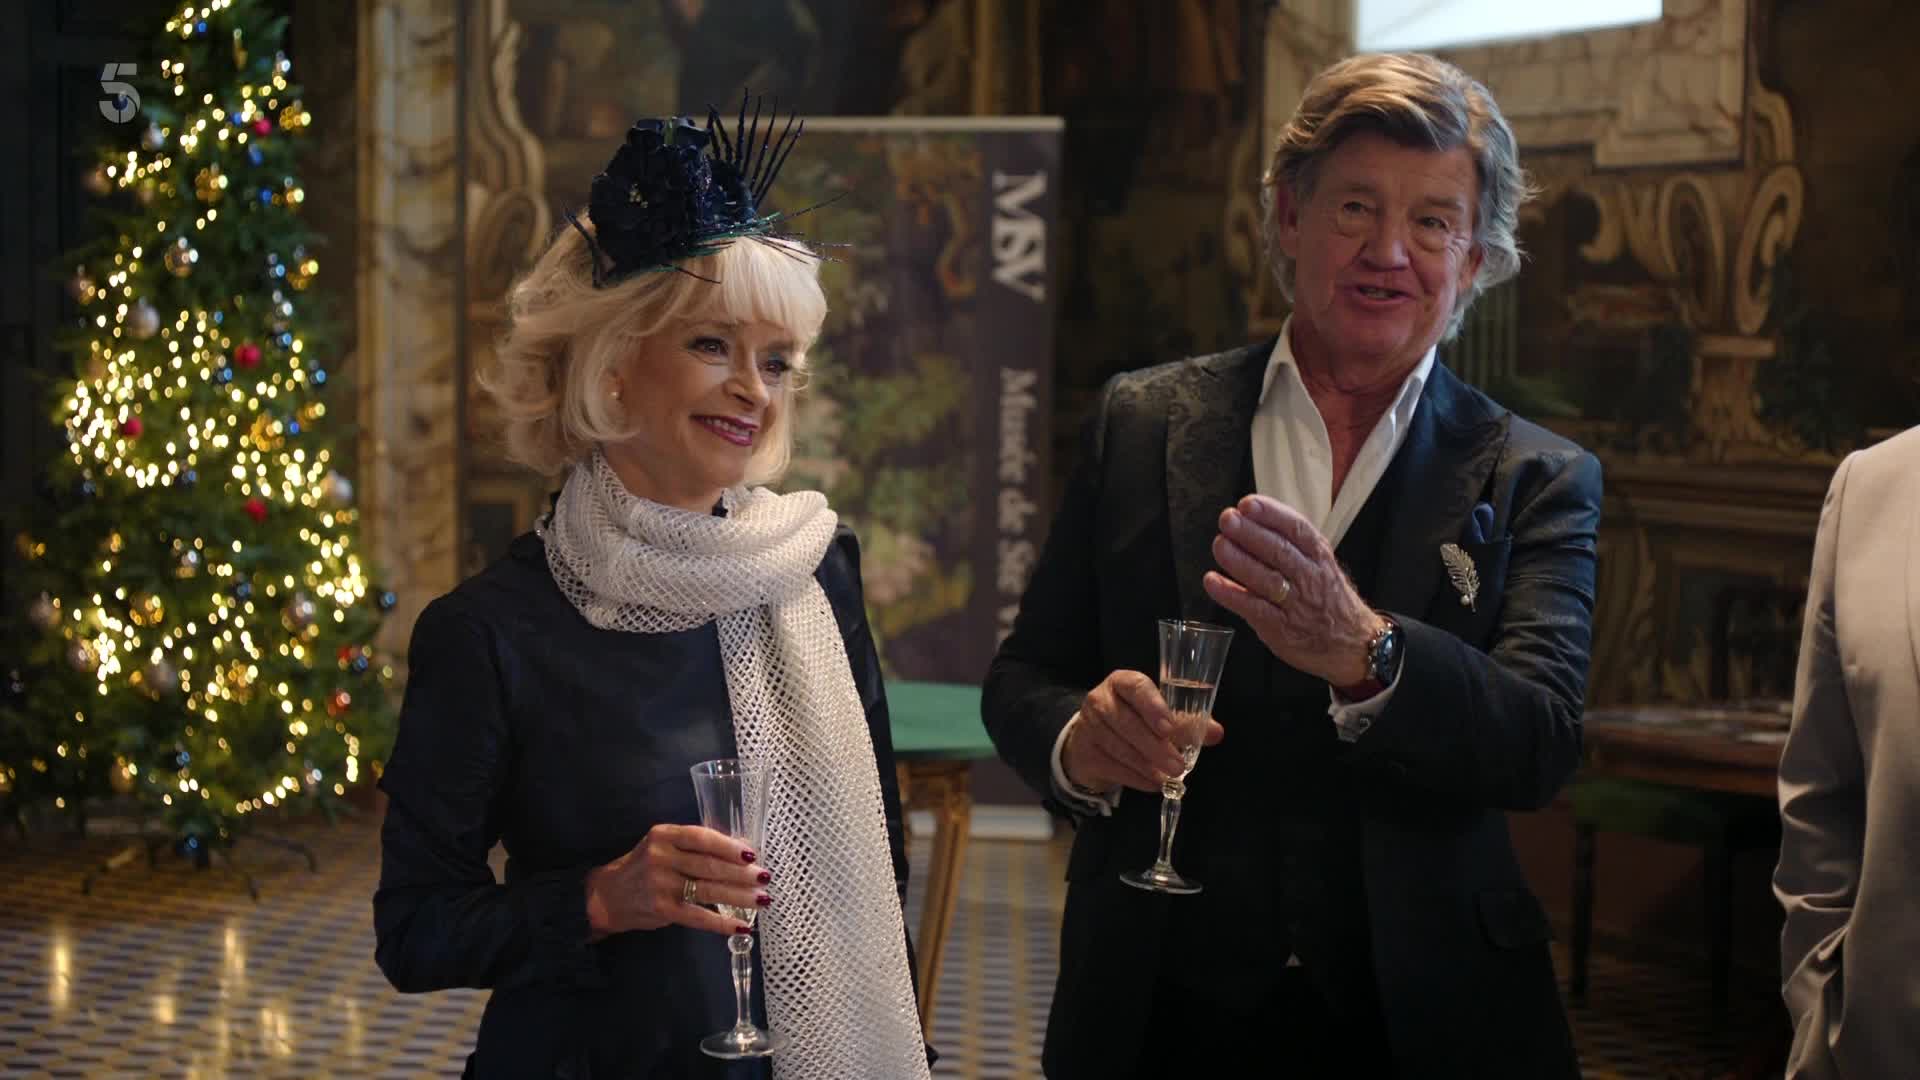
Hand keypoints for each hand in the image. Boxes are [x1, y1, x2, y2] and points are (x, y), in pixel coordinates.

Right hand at [584, 824, 769, 939]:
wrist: (608, 896)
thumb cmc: (645, 867)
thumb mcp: (663, 846)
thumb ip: (693, 846)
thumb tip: (740, 852)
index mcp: (664, 835)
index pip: (702, 837)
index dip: (729, 846)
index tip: (752, 854)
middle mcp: (662, 857)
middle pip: (709, 865)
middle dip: (742, 873)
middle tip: (765, 878)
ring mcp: (661, 884)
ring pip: (708, 889)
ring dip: (740, 896)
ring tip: (762, 899)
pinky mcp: (662, 909)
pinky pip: (698, 916)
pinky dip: (722, 922)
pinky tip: (741, 925)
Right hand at [1062, 670, 1224, 793]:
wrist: (1092, 741)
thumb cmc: (1133, 721)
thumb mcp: (1158, 716)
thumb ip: (1187, 722)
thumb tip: (1216, 732)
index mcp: (1122, 683)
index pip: (1135, 686)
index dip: (1152, 706)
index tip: (1168, 728)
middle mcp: (1101, 700)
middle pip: (1127, 722)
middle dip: (1155, 746)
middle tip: (1178, 765)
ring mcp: (1089, 726)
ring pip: (1120, 748)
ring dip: (1148, 766)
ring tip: (1169, 777)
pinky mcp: (1085, 752)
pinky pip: (1113, 767)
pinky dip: (1137, 778)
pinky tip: (1153, 783)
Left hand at [1203, 495, 1385, 686]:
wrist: (1353, 643)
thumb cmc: (1327, 598)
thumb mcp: (1321, 564)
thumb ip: (1292, 543)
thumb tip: (1250, 516)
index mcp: (1320, 557)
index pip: (1297, 529)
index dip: (1272, 514)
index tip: (1248, 504)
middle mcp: (1310, 578)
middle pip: (1280, 551)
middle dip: (1251, 533)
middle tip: (1227, 519)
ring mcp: (1296, 605)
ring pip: (1266, 579)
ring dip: (1239, 560)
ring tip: (1219, 545)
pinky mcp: (1281, 629)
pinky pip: (1253, 608)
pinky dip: (1231, 594)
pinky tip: (1212, 581)